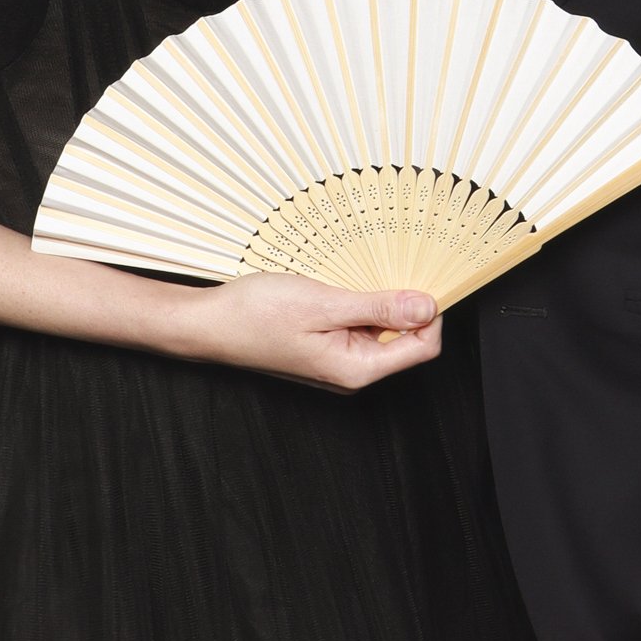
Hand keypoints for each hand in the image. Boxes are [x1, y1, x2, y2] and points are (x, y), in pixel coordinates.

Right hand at [165, 275, 441, 390]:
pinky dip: (358, 303)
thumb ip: (379, 307)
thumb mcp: (325, 303)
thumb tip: (427, 308)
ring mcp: (338, 361)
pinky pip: (358, 326)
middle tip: (385, 269)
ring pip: (381, 329)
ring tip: (354, 275)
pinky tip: (340, 284)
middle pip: (405, 338)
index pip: (423, 346)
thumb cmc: (256, 316)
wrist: (211, 322)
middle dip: (403, 303)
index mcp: (357, 369)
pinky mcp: (326, 347)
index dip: (429, 312)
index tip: (421, 279)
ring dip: (377, 300)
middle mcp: (352, 372)